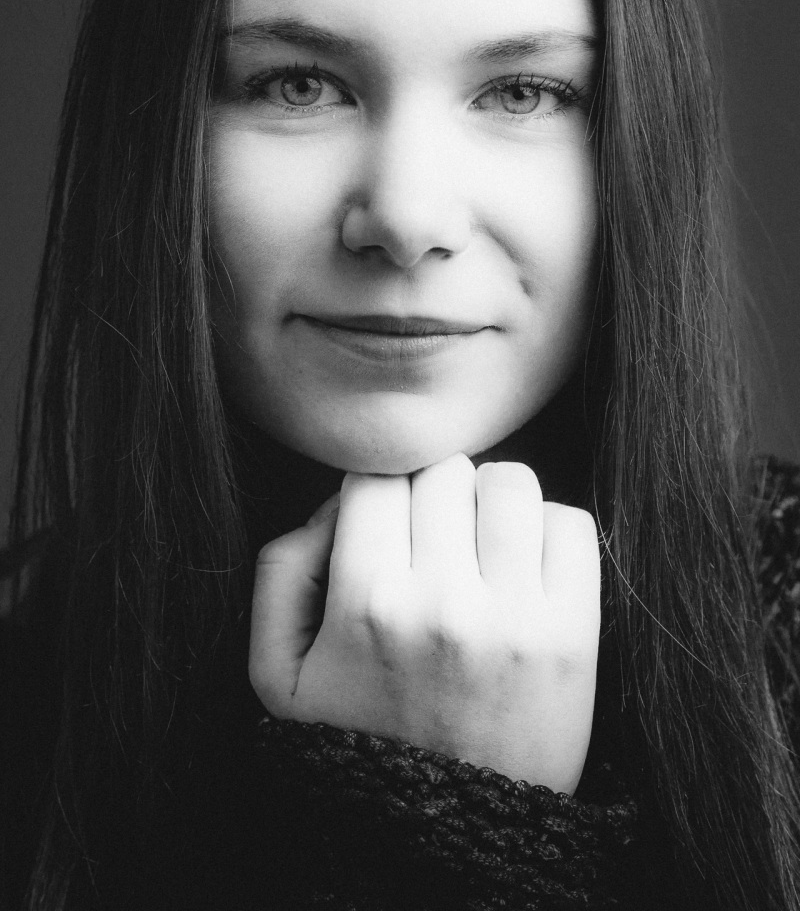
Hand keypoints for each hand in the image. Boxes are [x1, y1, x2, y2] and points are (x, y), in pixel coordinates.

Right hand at [249, 453, 599, 793]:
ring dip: (492, 503)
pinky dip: (549, 531)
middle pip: (445, 471)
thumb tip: (336, 504)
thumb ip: (280, 570)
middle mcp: (442, 603)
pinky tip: (524, 569)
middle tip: (434, 543)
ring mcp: (515, 618)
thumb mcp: (278, 674)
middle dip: (434, 495)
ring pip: (511, 484)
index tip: (387, 527)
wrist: (449, 842)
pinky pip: (573, 525)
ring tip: (481, 549)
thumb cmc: (358, 743)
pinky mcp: (573, 636)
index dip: (378, 493)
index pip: (376, 476)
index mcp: (366, 604)